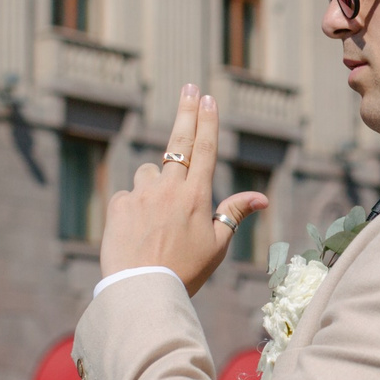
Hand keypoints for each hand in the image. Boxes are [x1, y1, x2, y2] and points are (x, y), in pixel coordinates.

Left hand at [99, 84, 268, 296]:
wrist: (142, 291)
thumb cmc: (185, 271)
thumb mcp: (217, 247)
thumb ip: (234, 215)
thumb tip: (261, 198)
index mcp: (196, 196)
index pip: (204, 148)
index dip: (207, 121)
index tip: (207, 98)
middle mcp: (169, 188)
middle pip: (178, 141)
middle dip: (186, 112)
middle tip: (190, 88)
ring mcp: (141, 194)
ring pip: (149, 173)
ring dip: (154, 184)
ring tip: (157, 220)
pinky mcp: (119, 205)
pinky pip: (129, 196)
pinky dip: (134, 207)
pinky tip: (137, 232)